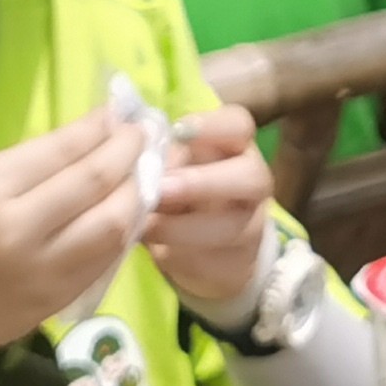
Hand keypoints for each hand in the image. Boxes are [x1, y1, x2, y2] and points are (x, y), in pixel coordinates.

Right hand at [0, 109, 152, 352]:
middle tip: (141, 134)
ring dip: (136, 192)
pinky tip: (128, 211)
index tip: (119, 112)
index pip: (59, 151)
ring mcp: (43, 269)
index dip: (97, 128)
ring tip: (142, 172)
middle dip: (126, 152)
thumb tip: (88, 135)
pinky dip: (124, 229)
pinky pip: (107, 257)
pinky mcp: (60, 298)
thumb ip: (28, 162)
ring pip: (112, 224)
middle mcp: (16, 229)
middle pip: (92, 183)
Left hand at [141, 106, 275, 313]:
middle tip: (161, 189)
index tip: (178, 131)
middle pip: (250, 175)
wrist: (206, 248)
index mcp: (235, 146)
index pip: (238, 125)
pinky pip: (215, 259)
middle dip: (202, 182)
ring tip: (148, 226)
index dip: (213, 125)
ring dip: (184, 227)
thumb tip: (134, 152)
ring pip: (232, 224)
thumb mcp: (172, 168)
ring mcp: (252, 223)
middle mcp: (252, 181)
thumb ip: (161, 158)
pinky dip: (182, 254)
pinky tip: (157, 250)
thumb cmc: (181, 192)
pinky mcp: (239, 260)